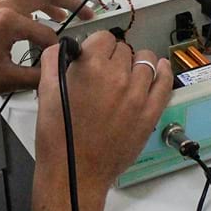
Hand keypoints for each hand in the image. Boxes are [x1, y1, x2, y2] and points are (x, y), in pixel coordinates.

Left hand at [0, 0, 93, 103]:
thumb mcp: (4, 81)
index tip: (64, 60)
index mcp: (7, 22)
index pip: (46, 33)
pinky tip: (25, 14)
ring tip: (58, 12)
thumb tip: (55, 74)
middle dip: (67, 1)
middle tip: (84, 11)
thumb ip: (36, 76)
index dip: (58, 49)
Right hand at [34, 31, 173, 194]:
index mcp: (90, 67)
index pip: (103, 37)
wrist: (75, 173)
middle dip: (113, 57)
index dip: (95, 46)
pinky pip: (165, 83)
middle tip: (104, 73)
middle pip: (124, 49)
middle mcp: (117, 77)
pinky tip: (160, 69)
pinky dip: (163, 72)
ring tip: (127, 74)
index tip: (92, 55)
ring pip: (147, 61)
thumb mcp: (45, 92)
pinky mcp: (150, 113)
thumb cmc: (59, 138)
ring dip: (136, 63)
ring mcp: (137, 96)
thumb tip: (63, 48)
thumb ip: (53, 60)